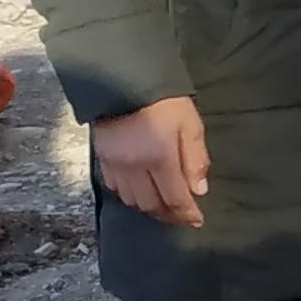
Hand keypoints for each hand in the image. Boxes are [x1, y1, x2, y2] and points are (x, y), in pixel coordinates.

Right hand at [92, 96, 208, 224]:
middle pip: (151, 205)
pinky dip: (130, 195)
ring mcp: (115, 164)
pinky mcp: (102, 159)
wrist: (123, 79)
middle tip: (182, 214)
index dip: (187, 214)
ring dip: (149, 206)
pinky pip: (115, 188)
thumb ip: (195, 160)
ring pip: (132, 201)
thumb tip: (198, 191)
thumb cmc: (164, 101)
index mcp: (159, 158)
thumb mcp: (190, 126)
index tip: (197, 220)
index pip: (175, 199)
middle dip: (168, 214)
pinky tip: (142, 189)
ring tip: (164, 203)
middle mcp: (134, 167)